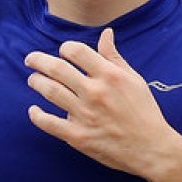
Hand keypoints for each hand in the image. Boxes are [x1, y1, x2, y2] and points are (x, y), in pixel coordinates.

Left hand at [24, 28, 181, 174]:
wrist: (150, 148)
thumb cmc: (144, 112)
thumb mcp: (134, 79)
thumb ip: (115, 56)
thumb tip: (106, 33)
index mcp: (109, 75)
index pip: (76, 51)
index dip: (65, 48)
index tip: (62, 52)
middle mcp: (95, 92)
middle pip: (57, 68)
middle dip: (38, 60)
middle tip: (30, 60)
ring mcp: (85, 115)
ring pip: (50, 91)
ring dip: (36, 82)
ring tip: (33, 80)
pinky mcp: (78, 136)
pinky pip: (49, 123)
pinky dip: (37, 115)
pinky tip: (33, 110)